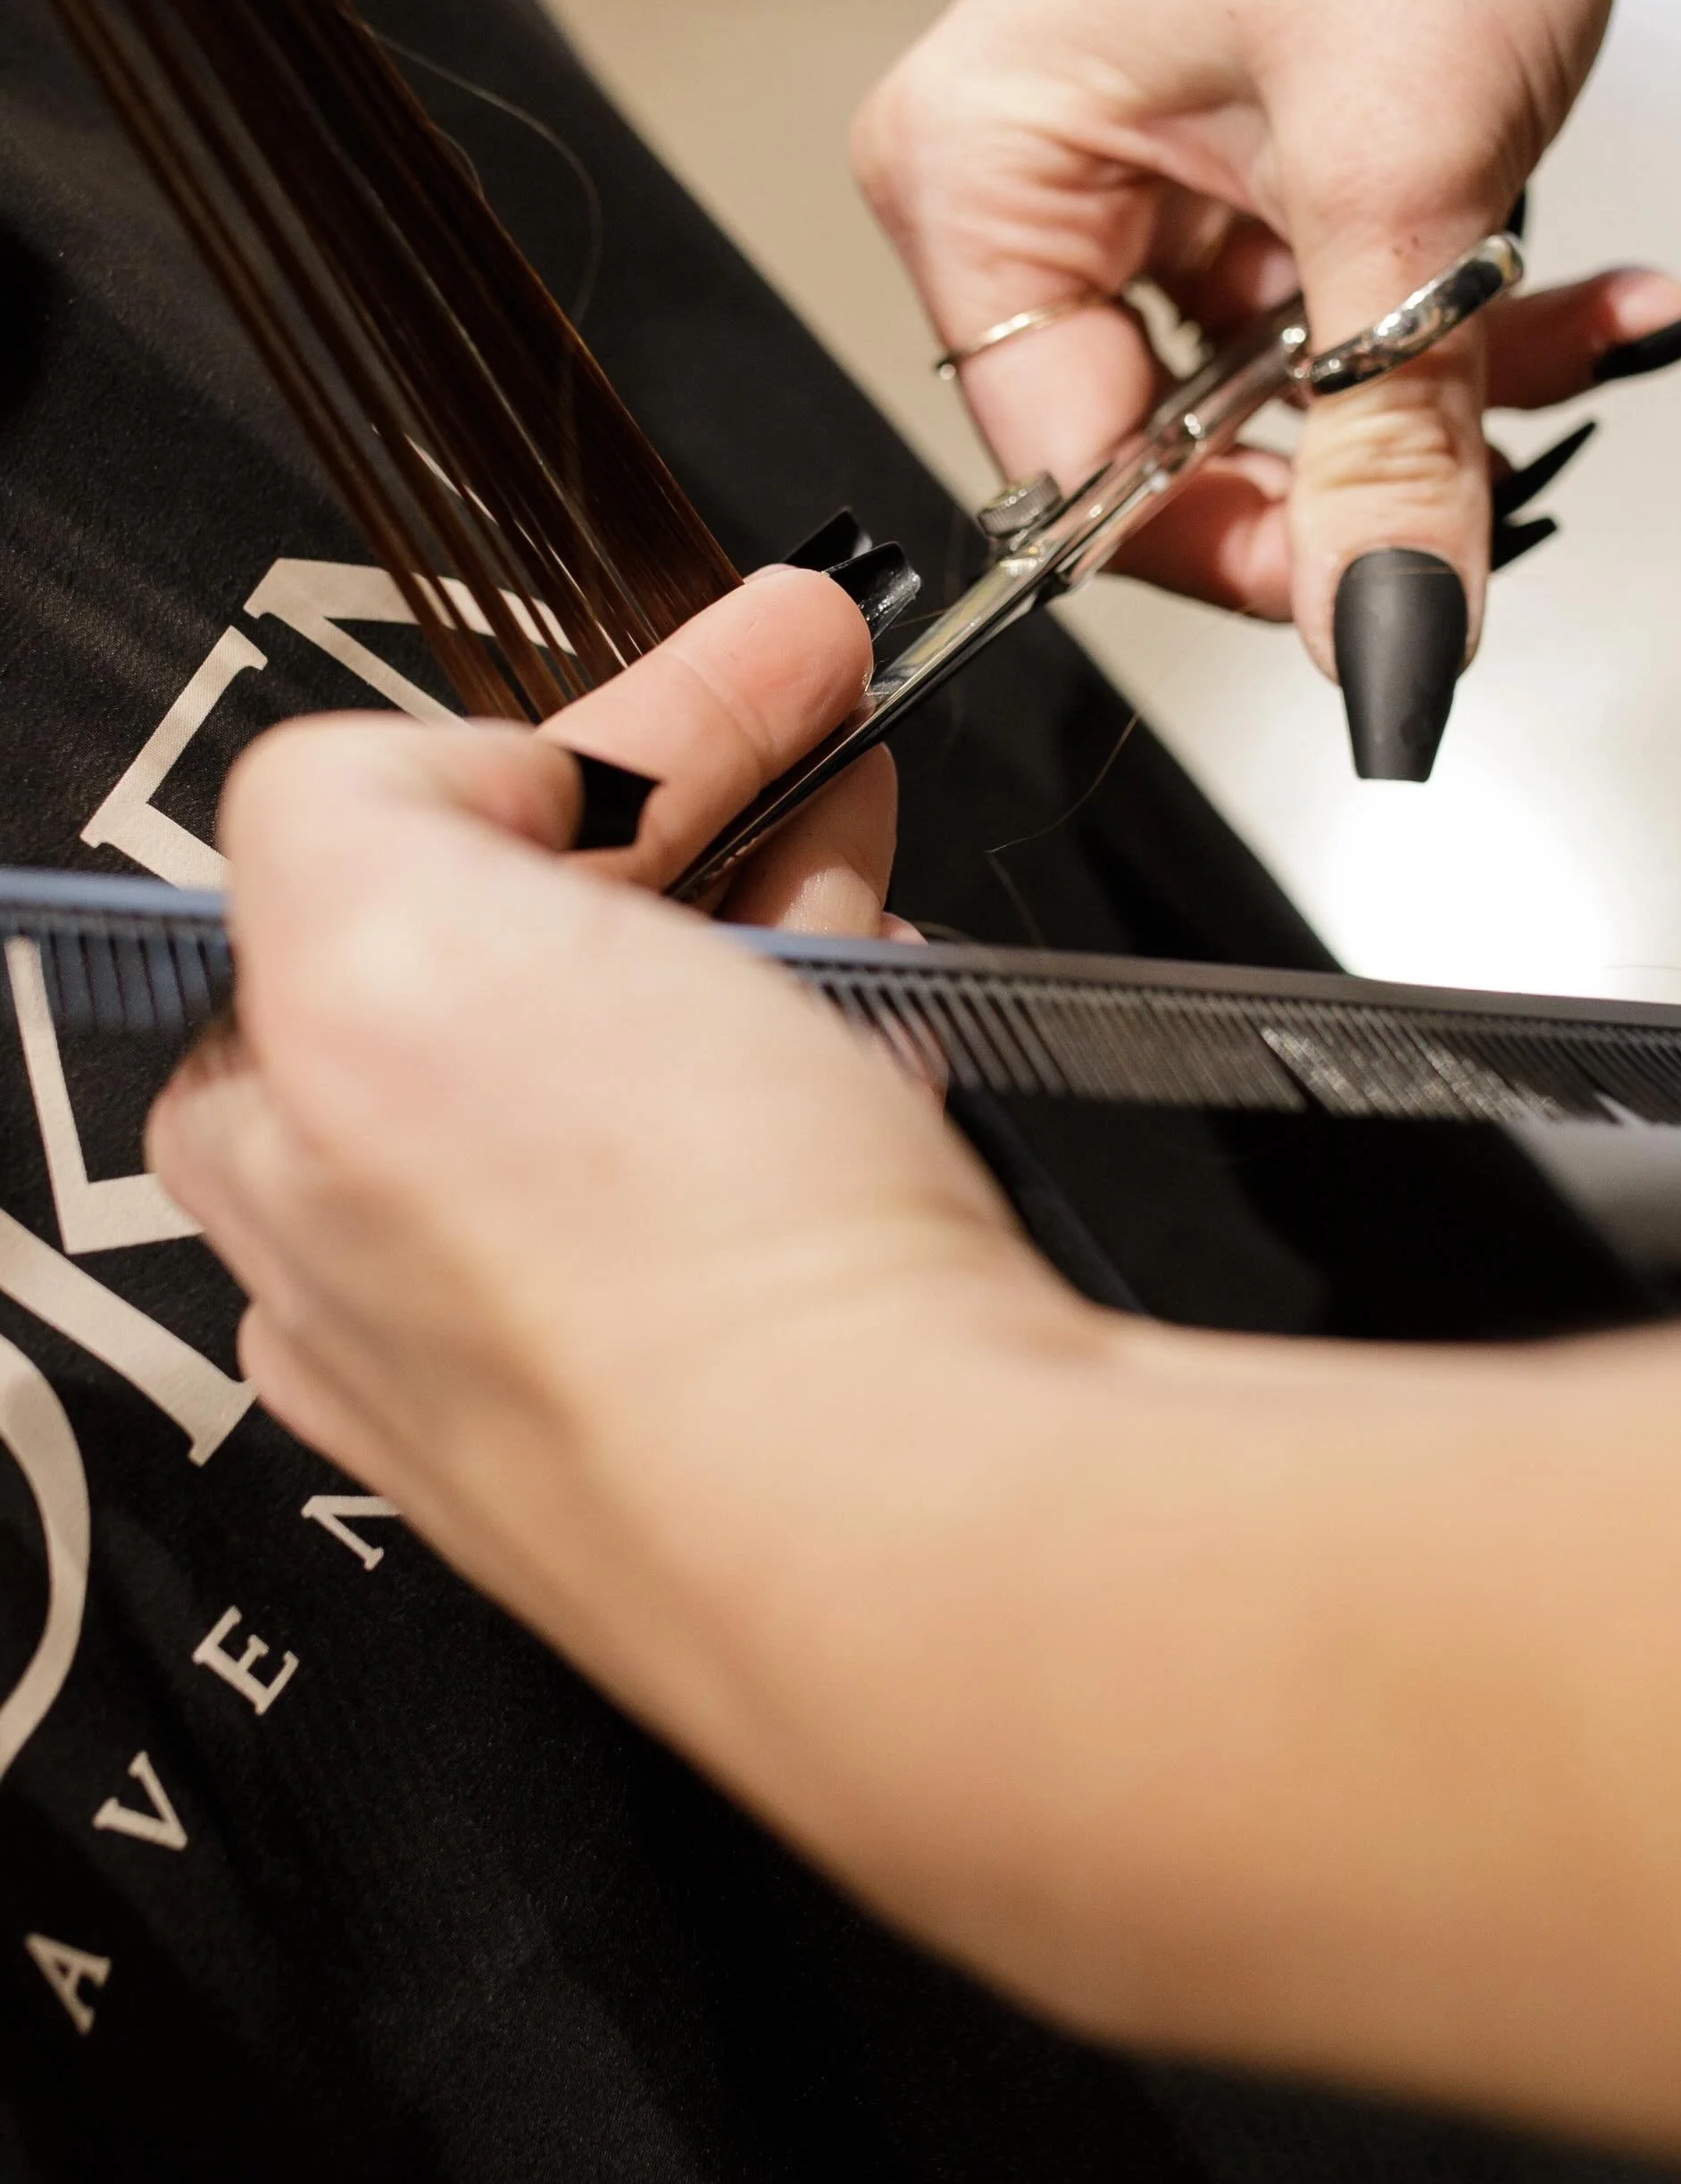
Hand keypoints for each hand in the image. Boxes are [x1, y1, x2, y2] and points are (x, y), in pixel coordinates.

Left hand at [146, 566, 1046, 1711]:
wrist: (913, 1523)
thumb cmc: (664, 1276)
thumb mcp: (388, 924)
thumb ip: (355, 792)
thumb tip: (489, 780)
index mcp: (265, 1140)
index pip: (394, 858)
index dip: (577, 734)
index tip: (726, 660)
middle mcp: (396, 1252)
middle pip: (538, 939)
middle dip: (690, 795)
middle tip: (813, 696)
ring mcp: (576, 1323)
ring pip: (663, 1042)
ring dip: (769, 904)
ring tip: (867, 828)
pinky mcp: (731, 1373)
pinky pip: (763, 1162)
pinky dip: (823, 1048)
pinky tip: (883, 1012)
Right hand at [853, 0, 1680, 767]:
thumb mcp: (1406, 187)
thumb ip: (1382, 453)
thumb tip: (1381, 655)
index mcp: (973, 168)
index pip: (1065, 467)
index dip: (1228, 549)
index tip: (1377, 597)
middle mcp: (1025, 172)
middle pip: (1170, 441)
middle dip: (1361, 455)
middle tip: (1493, 458)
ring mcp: (1137, 159)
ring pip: (1280, 384)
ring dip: (1443, 383)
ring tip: (1575, 323)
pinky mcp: (1242, 146)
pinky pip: (1335, 301)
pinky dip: (1461, 313)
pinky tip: (1581, 291)